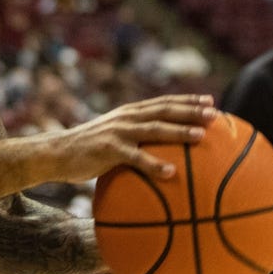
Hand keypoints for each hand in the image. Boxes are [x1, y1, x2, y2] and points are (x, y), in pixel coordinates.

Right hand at [51, 95, 216, 183]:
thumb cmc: (89, 150)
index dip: (188, 101)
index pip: (164, 102)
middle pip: (165, 110)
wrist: (57, 153)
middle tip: (215, 114)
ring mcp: (118, 132)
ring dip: (179, 131)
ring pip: (154, 129)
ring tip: (201, 137)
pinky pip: (136, 158)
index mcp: (131, 112)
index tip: (211, 102)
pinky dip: (154, 164)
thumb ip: (135, 139)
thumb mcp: (114, 138)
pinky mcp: (109, 149)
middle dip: (191, 111)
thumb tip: (161, 156)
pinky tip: (171, 172)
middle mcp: (127, 117)